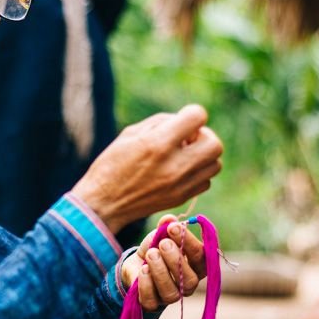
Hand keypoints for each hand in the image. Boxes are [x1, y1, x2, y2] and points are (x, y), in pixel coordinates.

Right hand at [70, 105, 222, 232]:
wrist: (103, 204)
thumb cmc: (112, 164)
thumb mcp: (131, 133)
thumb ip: (162, 122)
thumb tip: (185, 122)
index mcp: (158, 144)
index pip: (198, 117)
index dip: (192, 115)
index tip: (181, 123)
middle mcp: (174, 165)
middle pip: (215, 143)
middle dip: (204, 136)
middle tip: (186, 140)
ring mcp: (180, 185)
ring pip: (215, 164)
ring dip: (204, 155)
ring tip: (184, 156)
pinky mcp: (181, 198)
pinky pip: (206, 181)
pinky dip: (198, 173)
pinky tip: (181, 171)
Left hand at [121, 214, 206, 310]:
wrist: (137, 264)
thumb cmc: (157, 248)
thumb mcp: (160, 235)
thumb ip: (166, 227)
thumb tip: (169, 219)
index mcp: (197, 266)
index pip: (202, 258)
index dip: (189, 242)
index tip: (173, 228)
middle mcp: (188, 284)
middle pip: (190, 279)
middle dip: (176, 259)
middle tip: (163, 243)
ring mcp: (171, 296)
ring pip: (171, 293)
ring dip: (160, 271)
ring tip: (150, 254)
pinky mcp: (153, 305)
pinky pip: (152, 301)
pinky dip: (146, 285)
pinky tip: (142, 270)